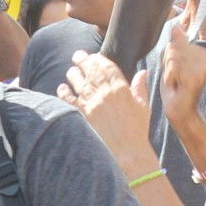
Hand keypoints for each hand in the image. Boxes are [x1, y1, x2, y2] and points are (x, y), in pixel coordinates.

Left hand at [56, 53, 160, 175]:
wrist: (128, 150)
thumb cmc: (138, 129)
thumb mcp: (143, 106)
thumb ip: (140, 87)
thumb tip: (142, 72)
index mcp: (121, 89)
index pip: (107, 67)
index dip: (99, 60)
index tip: (93, 56)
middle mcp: (105, 94)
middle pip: (91, 72)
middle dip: (83, 61)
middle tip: (77, 55)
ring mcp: (93, 104)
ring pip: (80, 83)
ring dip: (73, 74)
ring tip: (71, 71)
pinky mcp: (84, 116)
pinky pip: (71, 100)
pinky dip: (65, 93)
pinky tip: (62, 88)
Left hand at [157, 19, 205, 126]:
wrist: (180, 110)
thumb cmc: (176, 88)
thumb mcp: (172, 62)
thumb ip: (175, 44)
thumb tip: (176, 25)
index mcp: (202, 53)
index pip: (176, 42)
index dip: (168, 57)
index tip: (176, 71)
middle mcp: (205, 58)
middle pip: (173, 48)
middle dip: (168, 64)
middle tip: (175, 78)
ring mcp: (202, 68)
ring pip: (172, 57)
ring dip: (168, 72)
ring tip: (176, 83)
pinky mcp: (196, 77)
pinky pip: (173, 67)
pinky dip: (170, 77)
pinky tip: (177, 86)